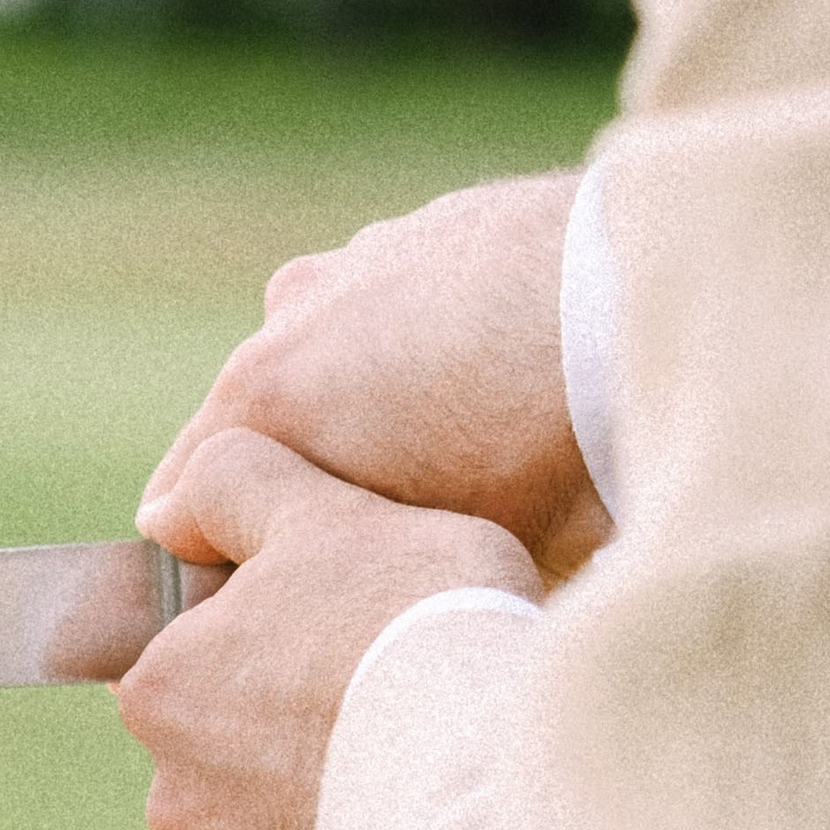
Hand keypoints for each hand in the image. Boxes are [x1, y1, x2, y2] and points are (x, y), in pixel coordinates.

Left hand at [120, 426, 539, 829]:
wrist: (494, 780)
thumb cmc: (407, 628)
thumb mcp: (322, 510)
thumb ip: (236, 483)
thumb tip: (174, 502)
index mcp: (161, 689)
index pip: (201, 645)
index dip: (285, 619)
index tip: (358, 612)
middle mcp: (180, 798)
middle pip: (240, 738)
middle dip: (304, 714)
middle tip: (398, 680)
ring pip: (286, 817)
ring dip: (340, 791)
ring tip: (423, 755)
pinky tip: (431, 821)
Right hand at [142, 171, 608, 578]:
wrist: (649, 303)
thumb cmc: (541, 455)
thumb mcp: (430, 555)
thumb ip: (335, 566)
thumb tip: (284, 600)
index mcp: (261, 400)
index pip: (180, 504)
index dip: (224, 563)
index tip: (279, 606)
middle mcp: (288, 317)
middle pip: (263, 428)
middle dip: (308, 480)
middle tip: (392, 539)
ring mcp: (360, 258)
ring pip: (336, 358)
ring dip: (370, 403)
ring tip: (465, 454)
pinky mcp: (437, 222)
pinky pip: (407, 302)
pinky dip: (434, 343)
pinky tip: (504, 383)